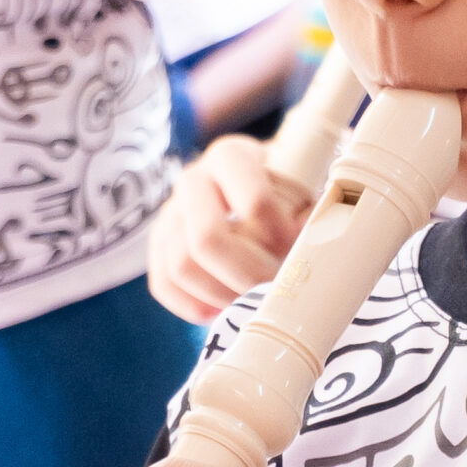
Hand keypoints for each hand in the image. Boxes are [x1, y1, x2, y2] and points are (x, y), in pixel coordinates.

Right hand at [147, 135, 310, 322]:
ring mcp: (170, 212)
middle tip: (271, 291)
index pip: (254, 201)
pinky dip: (193, 306)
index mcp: (233, 156)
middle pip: (207, 238)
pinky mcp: (158, 243)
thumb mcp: (302, 190)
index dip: (278, 238)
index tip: (295, 253)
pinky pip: (163, 284)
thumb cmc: (285, 192)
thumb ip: (308, 217)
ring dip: (221, 295)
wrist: (251, 189)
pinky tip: (222, 310)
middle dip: (246, 275)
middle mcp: (193, 179)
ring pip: (181, 266)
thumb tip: (308, 257)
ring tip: (250, 302)